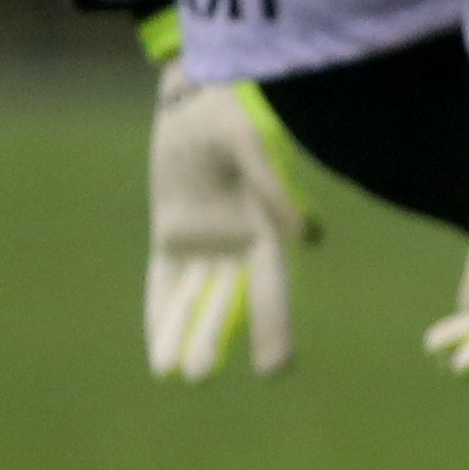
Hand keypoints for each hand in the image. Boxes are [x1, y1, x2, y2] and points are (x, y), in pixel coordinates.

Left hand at [143, 10, 320, 379]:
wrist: (201, 93)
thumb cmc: (236, 112)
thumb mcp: (253, 145)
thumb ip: (276, 191)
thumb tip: (310, 242)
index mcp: (265, 225)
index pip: (271, 287)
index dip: (273, 327)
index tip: (276, 369)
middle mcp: (238, 241)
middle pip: (228, 301)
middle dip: (214, 337)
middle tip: (200, 376)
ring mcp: (204, 240)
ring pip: (195, 299)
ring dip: (186, 334)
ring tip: (177, 374)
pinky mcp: (174, 234)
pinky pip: (165, 284)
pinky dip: (162, 315)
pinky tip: (158, 349)